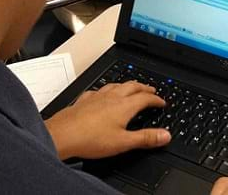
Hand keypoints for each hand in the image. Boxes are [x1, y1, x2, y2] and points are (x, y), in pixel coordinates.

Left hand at [45, 81, 170, 159]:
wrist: (63, 135)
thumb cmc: (90, 139)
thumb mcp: (123, 142)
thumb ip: (146, 138)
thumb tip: (164, 135)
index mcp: (124, 106)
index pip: (145, 98)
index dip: (156, 99)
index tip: (162, 102)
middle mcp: (111, 97)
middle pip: (132, 86)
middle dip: (144, 87)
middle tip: (151, 89)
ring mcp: (97, 97)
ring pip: (116, 85)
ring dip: (127, 85)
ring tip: (131, 87)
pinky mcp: (85, 100)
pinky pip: (99, 90)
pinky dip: (106, 90)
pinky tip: (102, 93)